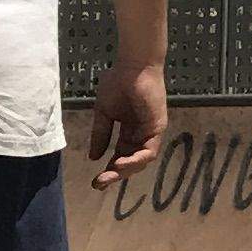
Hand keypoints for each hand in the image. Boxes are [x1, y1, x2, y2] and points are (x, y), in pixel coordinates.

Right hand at [85, 57, 168, 187]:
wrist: (132, 66)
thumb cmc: (118, 83)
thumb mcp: (104, 113)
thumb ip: (101, 134)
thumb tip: (93, 157)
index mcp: (128, 131)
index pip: (120, 156)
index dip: (108, 170)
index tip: (95, 182)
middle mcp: (141, 135)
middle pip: (130, 162)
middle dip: (115, 175)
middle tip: (99, 184)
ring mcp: (151, 132)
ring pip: (141, 160)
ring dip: (125, 170)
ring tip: (109, 175)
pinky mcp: (157, 127)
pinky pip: (149, 150)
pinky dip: (135, 159)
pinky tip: (120, 162)